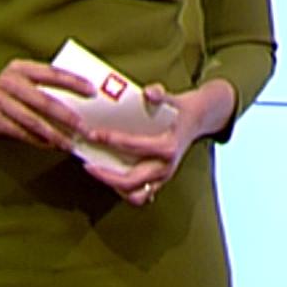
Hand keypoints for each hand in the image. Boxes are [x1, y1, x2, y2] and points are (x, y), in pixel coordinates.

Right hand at [0, 59, 93, 150]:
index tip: (92, 91)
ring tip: (70, 143)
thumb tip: (83, 96)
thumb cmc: (12, 87)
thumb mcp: (25, 76)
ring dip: (54, 135)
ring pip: (32, 122)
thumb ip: (47, 82)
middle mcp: (9, 82)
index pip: (52, 73)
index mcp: (22, 68)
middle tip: (85, 128)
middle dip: (67, 117)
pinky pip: (21, 133)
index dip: (73, 82)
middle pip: (44, 101)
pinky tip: (52, 145)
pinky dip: (39, 141)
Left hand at [80, 81, 235, 205]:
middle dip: (105, 175)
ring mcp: (164, 176)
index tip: (94, 134)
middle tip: (87, 164)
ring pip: (135, 195)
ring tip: (97, 172)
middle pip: (130, 180)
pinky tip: (109, 177)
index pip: (133, 147)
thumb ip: (160, 95)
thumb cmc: (182, 109)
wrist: (200, 119)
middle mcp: (166, 166)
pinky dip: (123, 190)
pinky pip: (140, 194)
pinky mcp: (160, 180)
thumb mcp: (174, 99)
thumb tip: (149, 92)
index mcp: (168, 147)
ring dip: (114, 186)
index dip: (111, 140)